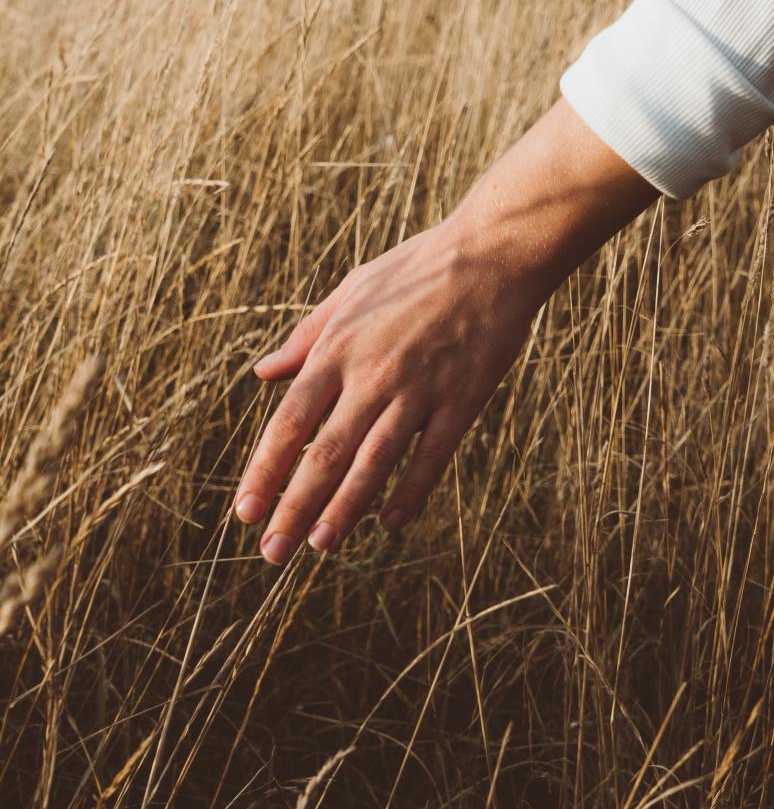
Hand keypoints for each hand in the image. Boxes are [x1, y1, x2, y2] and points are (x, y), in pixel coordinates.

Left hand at [234, 215, 541, 562]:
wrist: (492, 255)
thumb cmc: (416, 268)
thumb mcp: (350, 291)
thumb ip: (306, 336)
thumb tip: (264, 372)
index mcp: (338, 348)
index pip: (289, 423)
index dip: (265, 472)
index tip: (245, 511)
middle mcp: (372, 375)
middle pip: (323, 455)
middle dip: (293, 508)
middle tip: (272, 553)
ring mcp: (419, 391)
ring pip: (373, 465)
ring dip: (343, 511)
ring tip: (319, 547)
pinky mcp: (461, 401)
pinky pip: (431, 459)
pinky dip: (409, 494)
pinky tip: (390, 523)